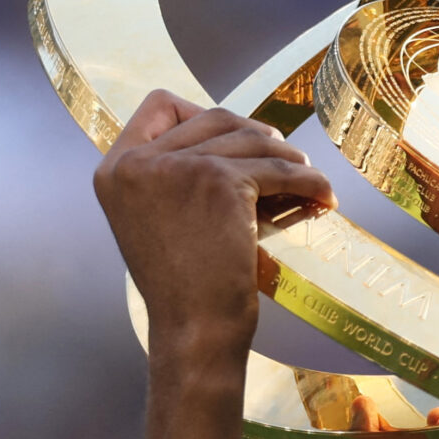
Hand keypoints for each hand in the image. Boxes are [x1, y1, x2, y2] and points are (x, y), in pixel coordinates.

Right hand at [93, 91, 335, 368]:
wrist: (195, 330)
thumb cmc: (185, 288)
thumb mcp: (160, 219)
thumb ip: (176, 174)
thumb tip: (241, 134)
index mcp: (115, 170)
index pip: (160, 107)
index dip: (200, 114)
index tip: (233, 142)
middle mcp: (136, 162)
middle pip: (213, 117)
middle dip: (255, 138)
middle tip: (283, 163)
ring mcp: (176, 167)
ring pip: (251, 139)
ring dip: (288, 158)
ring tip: (307, 183)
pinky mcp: (217, 180)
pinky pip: (278, 168)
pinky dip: (309, 180)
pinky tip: (323, 196)